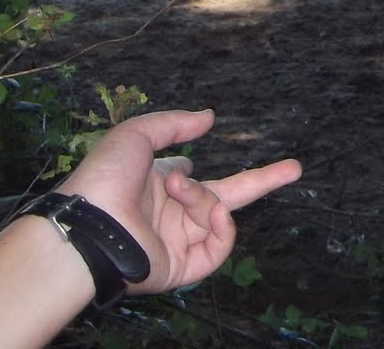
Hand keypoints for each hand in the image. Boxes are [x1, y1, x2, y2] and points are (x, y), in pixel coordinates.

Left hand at [61, 108, 301, 292]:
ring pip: (219, 215)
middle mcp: (172, 215)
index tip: (191, 162)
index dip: (195, 174)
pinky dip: (222, 227)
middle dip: (262, 181)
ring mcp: (180, 241)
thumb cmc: (104, 179)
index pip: (195, 179)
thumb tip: (210, 117)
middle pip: (227, 197)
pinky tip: (212, 212)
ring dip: (206, 198)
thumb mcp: (136, 135)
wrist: (87, 227)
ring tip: (179, 189)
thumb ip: (174, 123)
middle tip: (295, 168)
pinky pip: (219, 246)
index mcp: (158, 188)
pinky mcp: (185, 266)